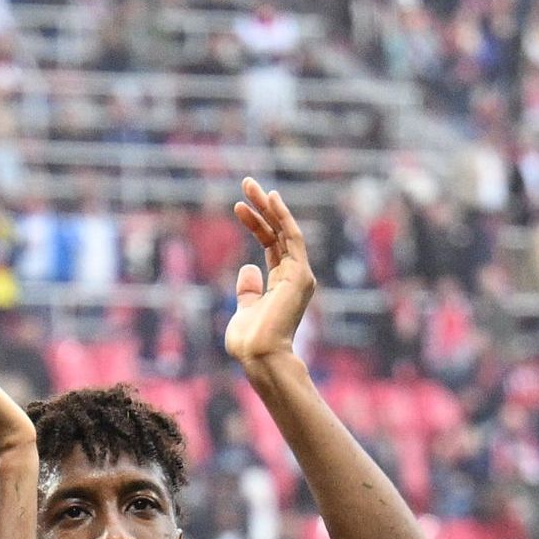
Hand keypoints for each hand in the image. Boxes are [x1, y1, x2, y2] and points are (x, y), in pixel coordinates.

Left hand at [220, 177, 317, 369]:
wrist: (259, 355)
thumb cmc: (249, 341)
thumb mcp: (244, 309)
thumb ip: (248, 290)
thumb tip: (248, 268)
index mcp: (282, 284)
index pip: (271, 245)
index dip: (256, 224)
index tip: (238, 207)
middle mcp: (294, 276)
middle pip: (278, 233)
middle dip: (263, 207)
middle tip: (247, 183)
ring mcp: (299, 275)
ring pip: (285, 230)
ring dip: (269, 206)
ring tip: (251, 185)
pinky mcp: (299, 274)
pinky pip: (292, 238)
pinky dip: (282, 217)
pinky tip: (271, 200)